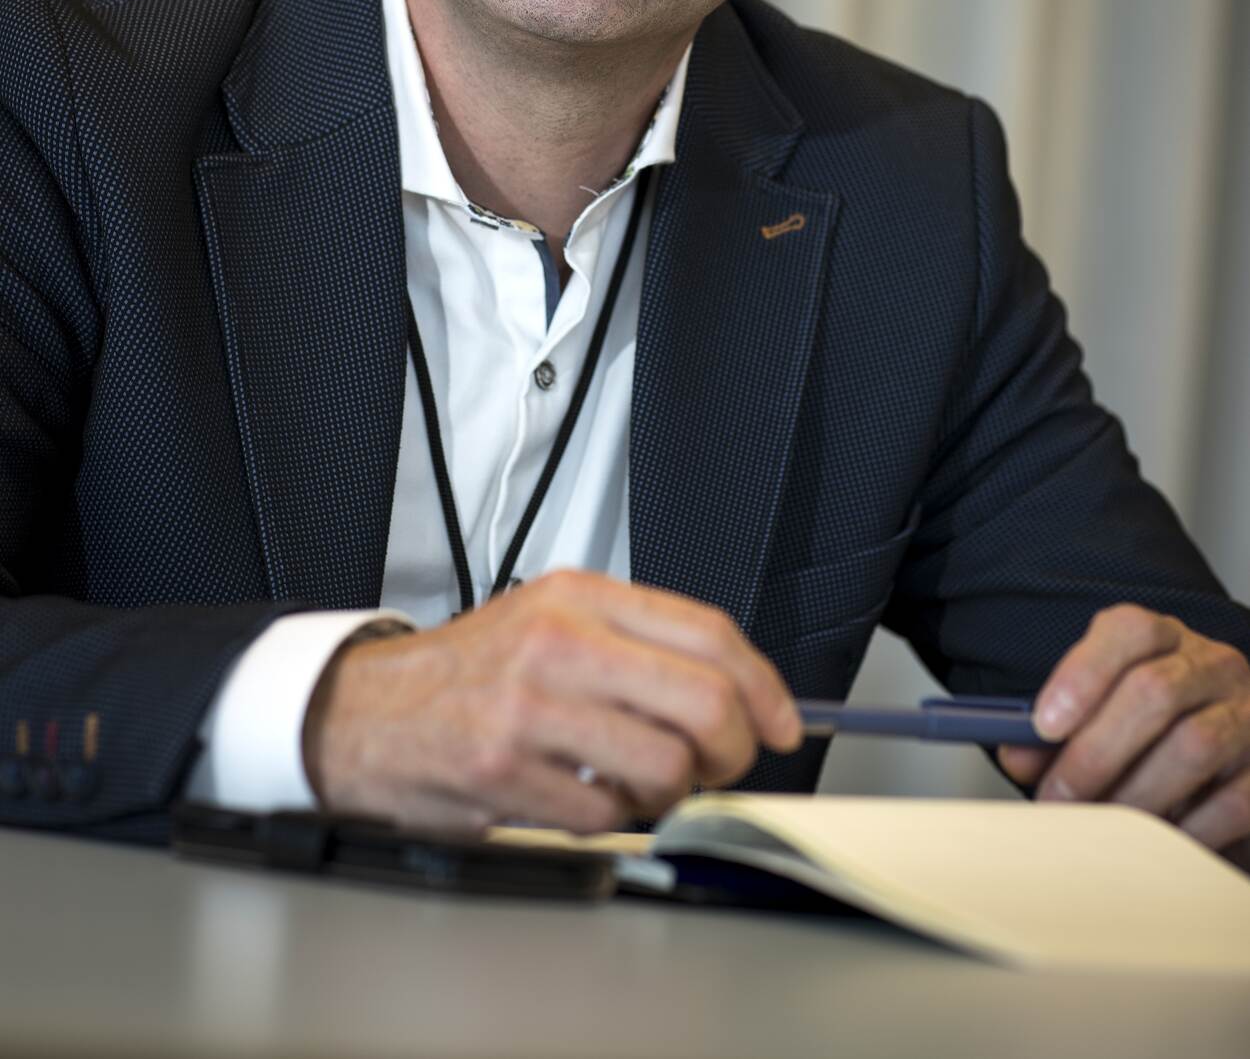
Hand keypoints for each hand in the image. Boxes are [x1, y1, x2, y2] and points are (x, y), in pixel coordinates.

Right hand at [302, 569, 801, 834]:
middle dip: (734, 748)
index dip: (764, 686)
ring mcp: (529, 708)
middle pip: (703, 701)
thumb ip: (637, 641)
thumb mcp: (550, 618)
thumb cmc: (470, 671)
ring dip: (670, 793)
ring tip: (639, 781)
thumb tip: (738, 689)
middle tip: (724, 763)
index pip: (708, 632)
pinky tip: (582, 796)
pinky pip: (607, 817)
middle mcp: (558, 642)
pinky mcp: (504, 772)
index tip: (781, 721)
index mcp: (578, 595)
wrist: (365, 712)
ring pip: (665, 768)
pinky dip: (610, 820)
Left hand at [998, 604, 1249, 865]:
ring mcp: (1248, 714)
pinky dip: (1186, 828)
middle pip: (1154, 692)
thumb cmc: (1155, 728)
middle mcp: (1213, 666)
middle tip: (1058, 796)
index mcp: (1165, 638)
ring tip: (1101, 825)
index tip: (1044, 724)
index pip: (1129, 631)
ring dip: (1136, 793)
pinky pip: (1231, 801)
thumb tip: (1017, 755)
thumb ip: (1061, 729)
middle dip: (1096, 752)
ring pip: (1193, 745)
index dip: (1083, 673)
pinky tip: (1156, 842)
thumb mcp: (1106, 710)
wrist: (1233, 753)